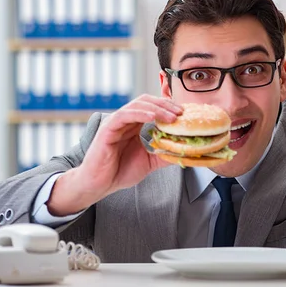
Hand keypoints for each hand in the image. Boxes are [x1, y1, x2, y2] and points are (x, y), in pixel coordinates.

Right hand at [47, 95, 182, 215]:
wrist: (99, 184)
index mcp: (135, 126)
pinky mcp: (108, 129)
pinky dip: (140, 113)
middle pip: (148, 102)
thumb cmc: (119, 172)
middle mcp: (126, 121)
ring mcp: (116, 123)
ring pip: (138, 105)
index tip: (185, 114)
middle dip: (166, 105)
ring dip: (157, 109)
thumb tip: (184, 151)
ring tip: (172, 116)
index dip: (169, 108)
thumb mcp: (149, 162)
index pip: (153, 108)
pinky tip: (152, 117)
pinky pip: (124, 115)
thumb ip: (164, 154)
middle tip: (181, 112)